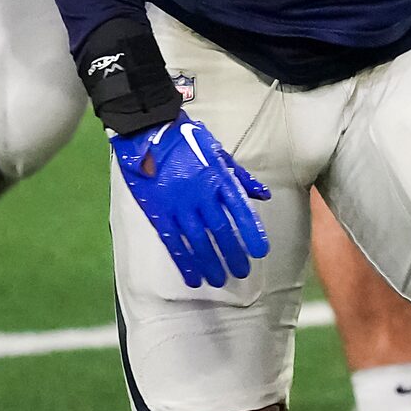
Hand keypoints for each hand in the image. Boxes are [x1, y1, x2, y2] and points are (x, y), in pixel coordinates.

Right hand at [112, 117, 272, 288]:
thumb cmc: (186, 140)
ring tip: (220, 280)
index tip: (261, 251)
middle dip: (232, 254)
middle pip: (221, 231)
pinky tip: (193, 278)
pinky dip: (184, 262)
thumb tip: (263, 195)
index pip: (240, 211)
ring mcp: (178, 205)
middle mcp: (200, 195)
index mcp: (218, 179)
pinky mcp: (158, 212)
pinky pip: (173, 242)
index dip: (252, 232)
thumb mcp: (218, 153)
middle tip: (242, 272)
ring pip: (198, 241)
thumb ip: (240, 177)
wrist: (147, 131)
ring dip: (211, 263)